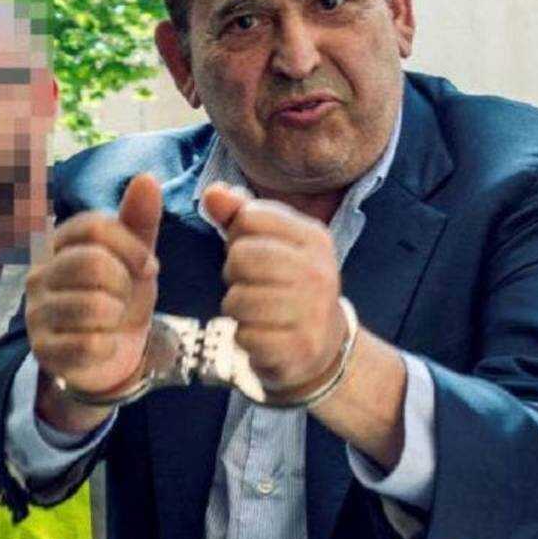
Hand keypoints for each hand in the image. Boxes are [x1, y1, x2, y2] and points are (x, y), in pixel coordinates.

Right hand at [27, 173, 162, 430]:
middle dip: (124, 283)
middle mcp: (39, 274)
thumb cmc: (119, 296)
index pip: (93, 225)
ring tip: (113, 319)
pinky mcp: (44, 350)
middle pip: (92, 263)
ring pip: (91, 305)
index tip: (150, 267)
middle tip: (126, 296)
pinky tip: (105, 344)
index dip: (130, 245)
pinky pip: (88, 343)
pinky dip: (109, 345)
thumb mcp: (134, 257)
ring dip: (117, 315)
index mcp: (59, 244)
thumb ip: (139, 219)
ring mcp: (36, 313)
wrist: (110, 354)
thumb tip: (146, 177)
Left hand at [203, 183, 347, 400]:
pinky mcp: (300, 346)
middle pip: (241, 255)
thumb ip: (239, 214)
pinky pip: (244, 336)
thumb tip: (212, 192)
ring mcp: (313, 311)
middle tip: (251, 285)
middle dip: (233, 273)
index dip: (238, 236)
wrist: (324, 343)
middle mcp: (319, 270)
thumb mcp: (270, 243)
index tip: (254, 253)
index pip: (250, 216)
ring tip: (257, 311)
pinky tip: (264, 336)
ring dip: (237, 309)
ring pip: (237, 299)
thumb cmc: (286, 283)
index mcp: (314, 237)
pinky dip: (246, 338)